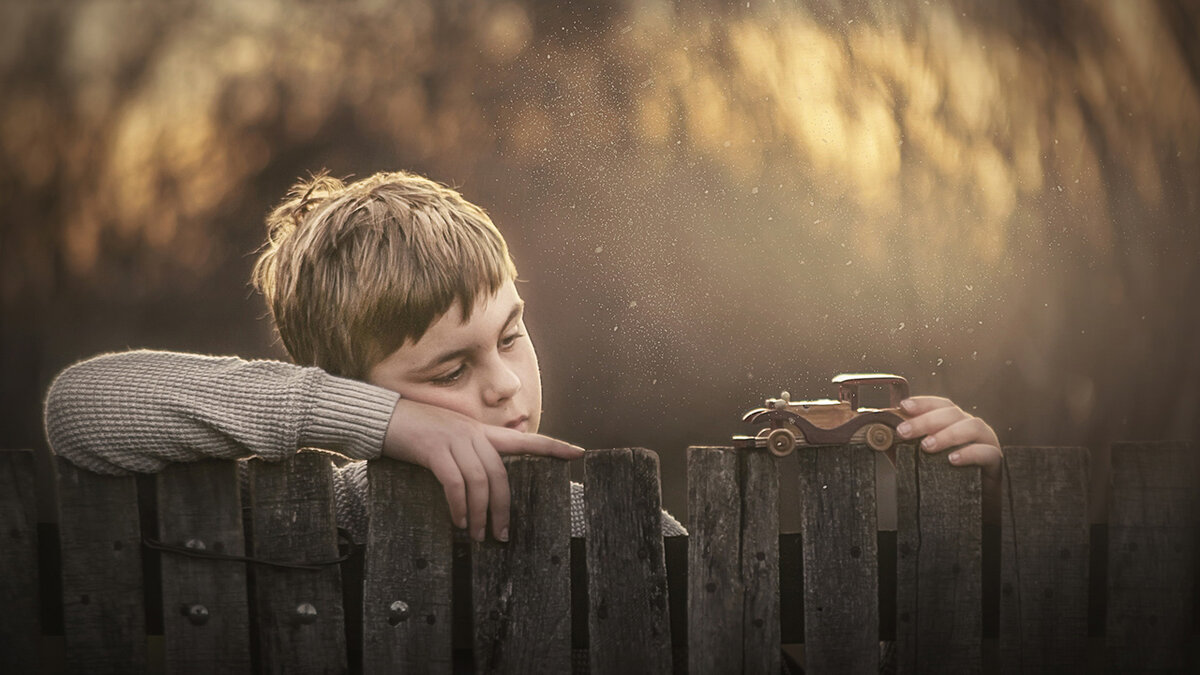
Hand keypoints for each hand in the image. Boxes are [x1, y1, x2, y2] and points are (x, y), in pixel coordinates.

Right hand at [381, 398, 583, 541]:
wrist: (383, 417)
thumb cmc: (416, 431)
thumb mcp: (449, 438)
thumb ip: (469, 453)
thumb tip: (483, 486)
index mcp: (481, 432)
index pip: (526, 439)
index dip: (554, 446)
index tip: (579, 453)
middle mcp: (473, 434)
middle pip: (500, 474)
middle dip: (504, 508)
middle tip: (501, 535)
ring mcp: (454, 439)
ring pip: (480, 481)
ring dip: (479, 513)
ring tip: (476, 535)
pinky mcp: (435, 449)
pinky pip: (455, 482)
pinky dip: (459, 505)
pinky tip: (458, 521)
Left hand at [896, 396, 1001, 522]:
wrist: (977, 506)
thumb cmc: (948, 478)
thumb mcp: (922, 462)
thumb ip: (904, 448)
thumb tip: (878, 437)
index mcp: (955, 422)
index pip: (940, 405)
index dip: (923, 403)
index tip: (902, 405)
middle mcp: (972, 427)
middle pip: (952, 413)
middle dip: (926, 420)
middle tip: (903, 432)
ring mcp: (987, 442)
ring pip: (972, 426)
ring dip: (947, 434)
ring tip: (926, 446)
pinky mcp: (997, 462)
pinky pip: (986, 452)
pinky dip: (969, 453)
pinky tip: (952, 460)